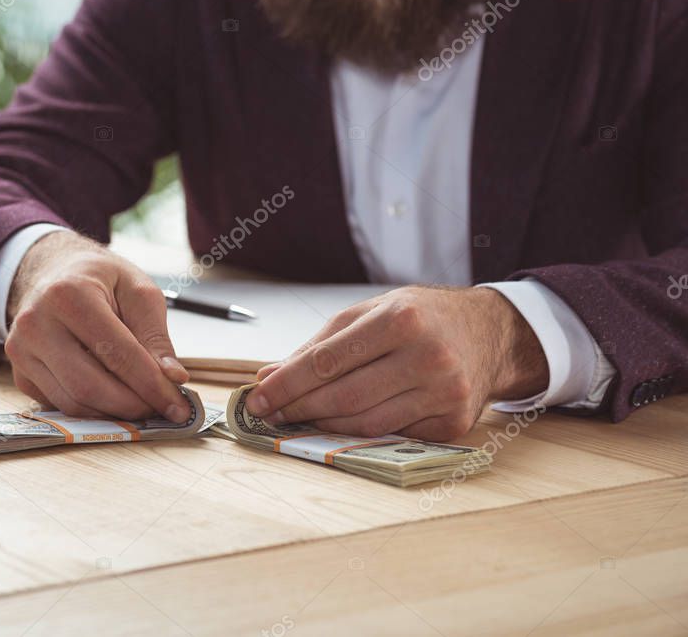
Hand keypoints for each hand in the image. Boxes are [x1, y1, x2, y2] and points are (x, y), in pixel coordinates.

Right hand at [4, 231, 190, 421]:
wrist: (53, 272)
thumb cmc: (98, 278)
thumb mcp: (138, 291)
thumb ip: (156, 336)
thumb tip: (172, 378)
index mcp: (68, 294)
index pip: (117, 354)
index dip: (152, 386)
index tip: (178, 406)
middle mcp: (36, 324)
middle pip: (90, 387)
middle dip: (132, 406)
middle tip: (160, 408)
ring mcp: (21, 352)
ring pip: (73, 403)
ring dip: (113, 413)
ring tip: (140, 402)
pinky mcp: (20, 374)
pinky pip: (59, 405)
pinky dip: (92, 409)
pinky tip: (112, 396)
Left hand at [245, 286, 548, 440]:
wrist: (489, 332)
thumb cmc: (421, 318)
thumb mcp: (370, 312)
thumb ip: (320, 345)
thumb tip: (270, 375)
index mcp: (401, 319)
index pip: (328, 361)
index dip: (287, 383)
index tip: (258, 395)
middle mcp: (427, 357)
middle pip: (343, 397)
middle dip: (298, 408)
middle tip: (269, 412)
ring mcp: (444, 394)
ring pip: (364, 424)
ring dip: (321, 425)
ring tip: (297, 418)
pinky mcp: (452, 423)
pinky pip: (390, 435)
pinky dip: (358, 431)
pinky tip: (339, 423)